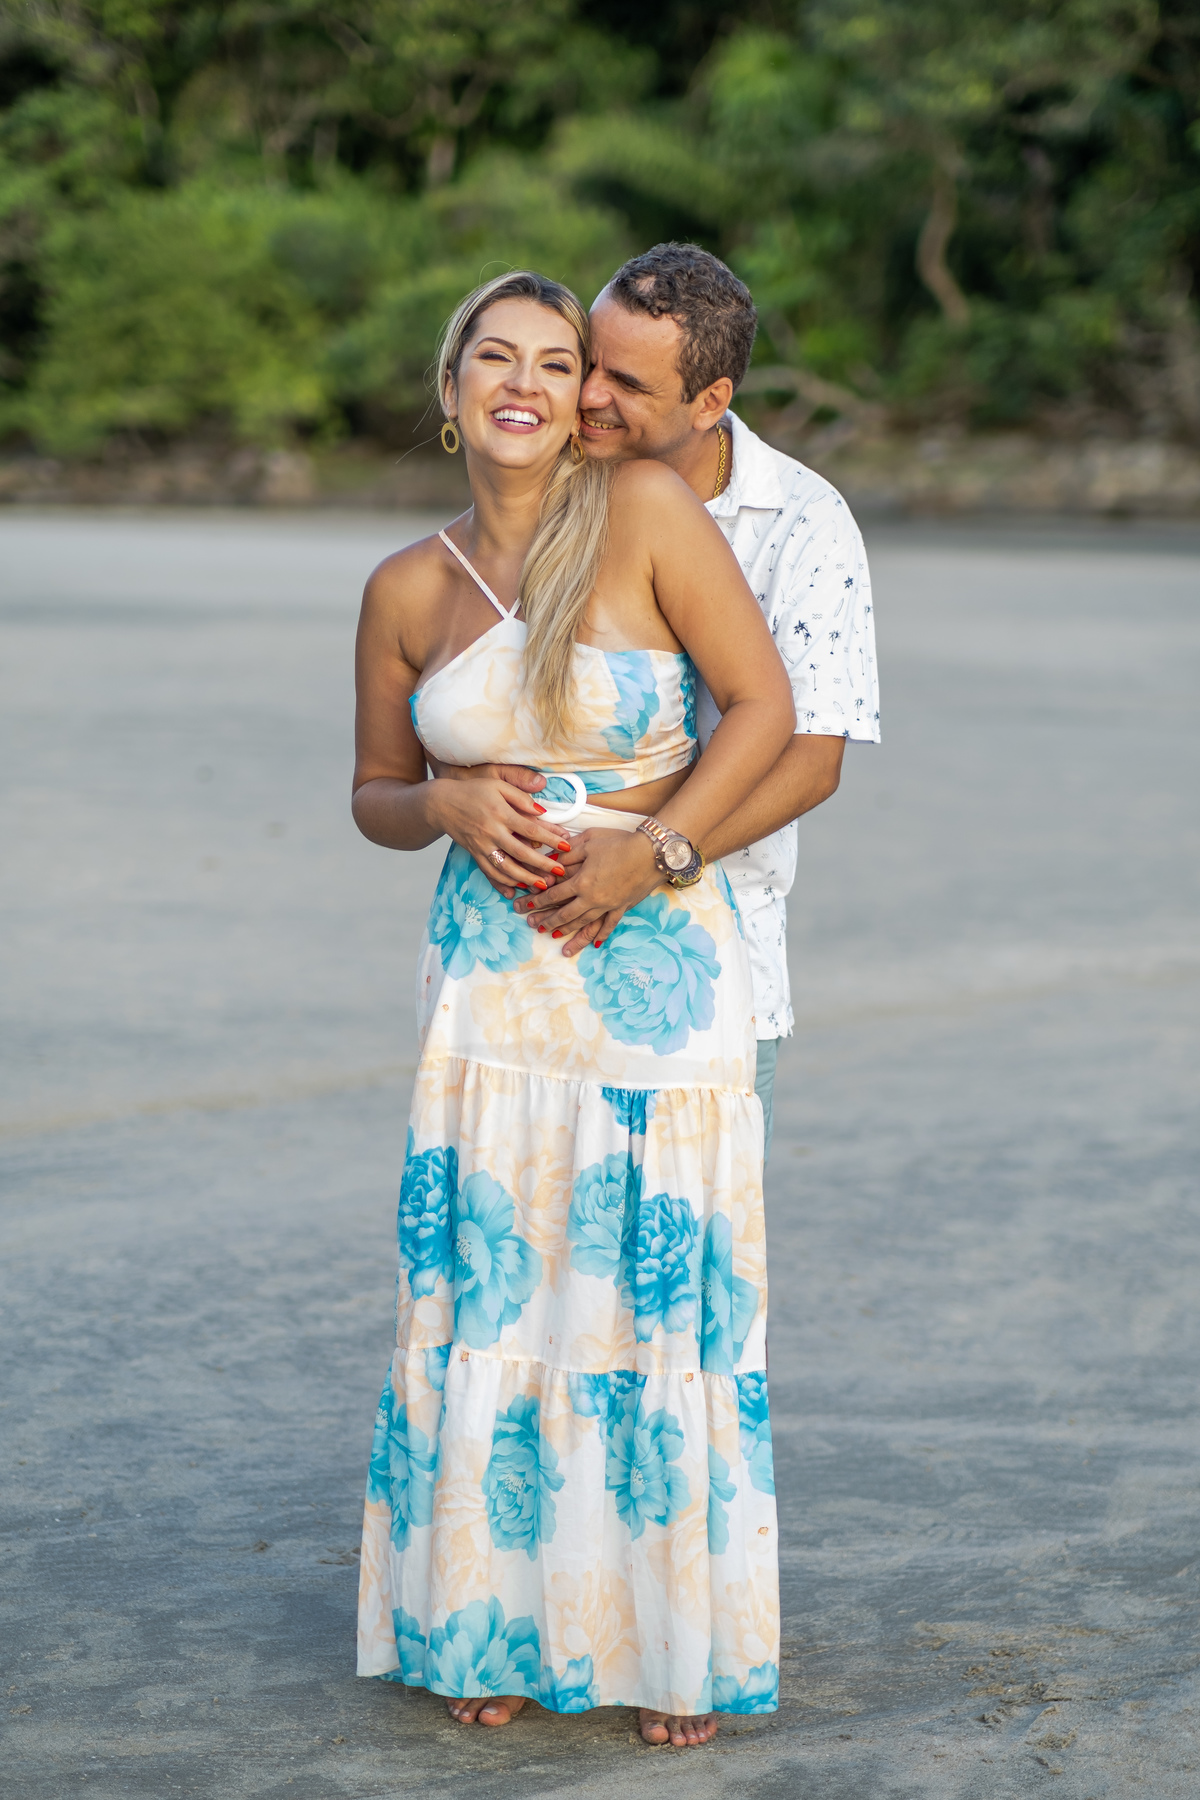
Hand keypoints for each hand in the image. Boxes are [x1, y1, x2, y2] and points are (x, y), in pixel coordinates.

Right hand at [429, 775, 570, 896]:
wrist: (442, 803)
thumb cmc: (473, 791)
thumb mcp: (498, 784)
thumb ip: (521, 797)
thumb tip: (542, 811)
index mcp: (500, 813)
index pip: (530, 829)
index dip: (550, 838)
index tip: (566, 845)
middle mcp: (491, 832)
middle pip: (521, 853)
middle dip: (542, 865)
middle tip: (559, 873)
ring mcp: (482, 846)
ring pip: (505, 868)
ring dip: (525, 879)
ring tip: (541, 886)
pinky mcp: (474, 854)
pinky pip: (489, 872)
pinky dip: (502, 883)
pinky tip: (515, 890)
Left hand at [516, 828, 660, 954]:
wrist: (651, 854)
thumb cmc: (620, 843)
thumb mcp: (590, 841)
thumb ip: (569, 852)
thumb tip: (552, 859)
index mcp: (582, 881)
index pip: (554, 894)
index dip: (538, 900)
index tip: (526, 906)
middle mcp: (592, 898)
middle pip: (565, 913)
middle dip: (547, 920)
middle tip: (533, 926)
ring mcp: (608, 905)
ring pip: (584, 923)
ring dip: (569, 932)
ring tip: (556, 940)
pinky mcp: (622, 907)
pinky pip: (609, 924)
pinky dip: (601, 935)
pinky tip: (594, 944)